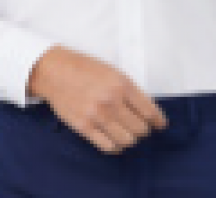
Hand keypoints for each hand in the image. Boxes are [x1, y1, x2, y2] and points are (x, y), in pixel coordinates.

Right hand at [27, 45, 167, 153]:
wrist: (55, 72)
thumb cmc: (84, 68)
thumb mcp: (113, 71)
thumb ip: (129, 90)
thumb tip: (146, 111)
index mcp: (122, 84)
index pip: (149, 111)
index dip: (158, 121)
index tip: (160, 125)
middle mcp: (112, 101)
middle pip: (140, 128)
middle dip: (144, 130)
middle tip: (141, 127)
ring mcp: (97, 116)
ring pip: (127, 140)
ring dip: (130, 139)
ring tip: (127, 133)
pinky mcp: (84, 128)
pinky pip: (108, 146)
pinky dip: (116, 147)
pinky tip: (115, 140)